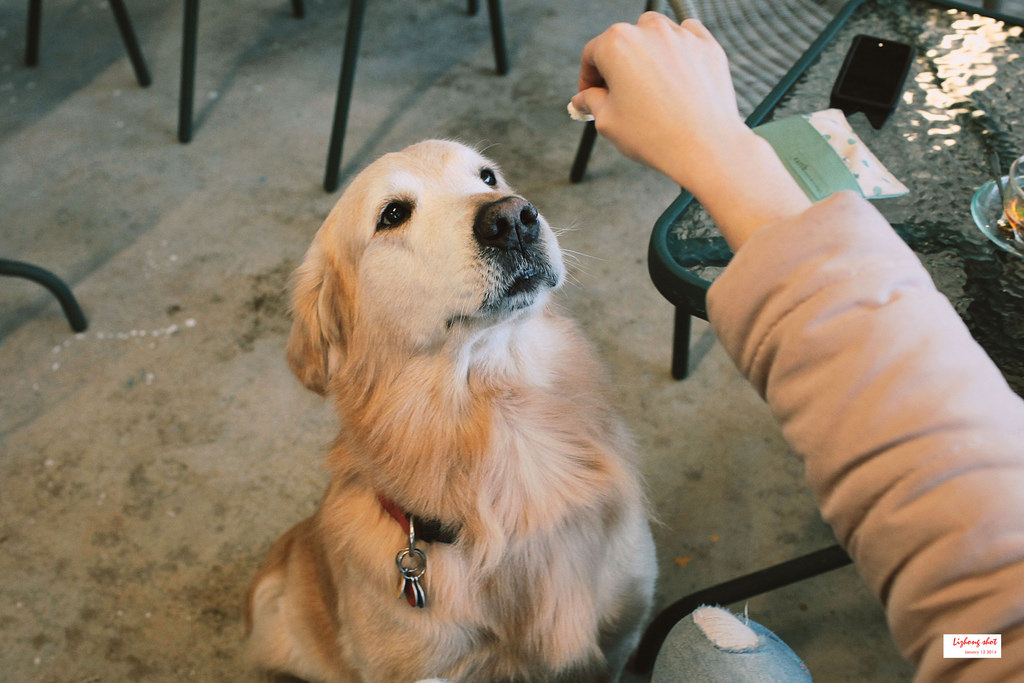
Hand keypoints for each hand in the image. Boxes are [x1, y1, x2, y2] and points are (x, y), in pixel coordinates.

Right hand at [571, 13, 747, 188]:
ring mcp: (681, 35)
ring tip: (650, 86)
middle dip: (617, 66)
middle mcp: (649, 30)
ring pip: (655, 34)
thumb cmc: (652, 136)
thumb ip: (591, 102)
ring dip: (647, 54)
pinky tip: (676, 75)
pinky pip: (687, 37)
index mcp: (616, 44)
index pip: (592, 54)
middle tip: (618, 95)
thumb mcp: (608, 122)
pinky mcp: (707, 45)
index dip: (588, 77)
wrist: (705, 146)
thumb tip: (583, 98)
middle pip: (623, 41)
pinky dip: (678, 50)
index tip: (590, 95)